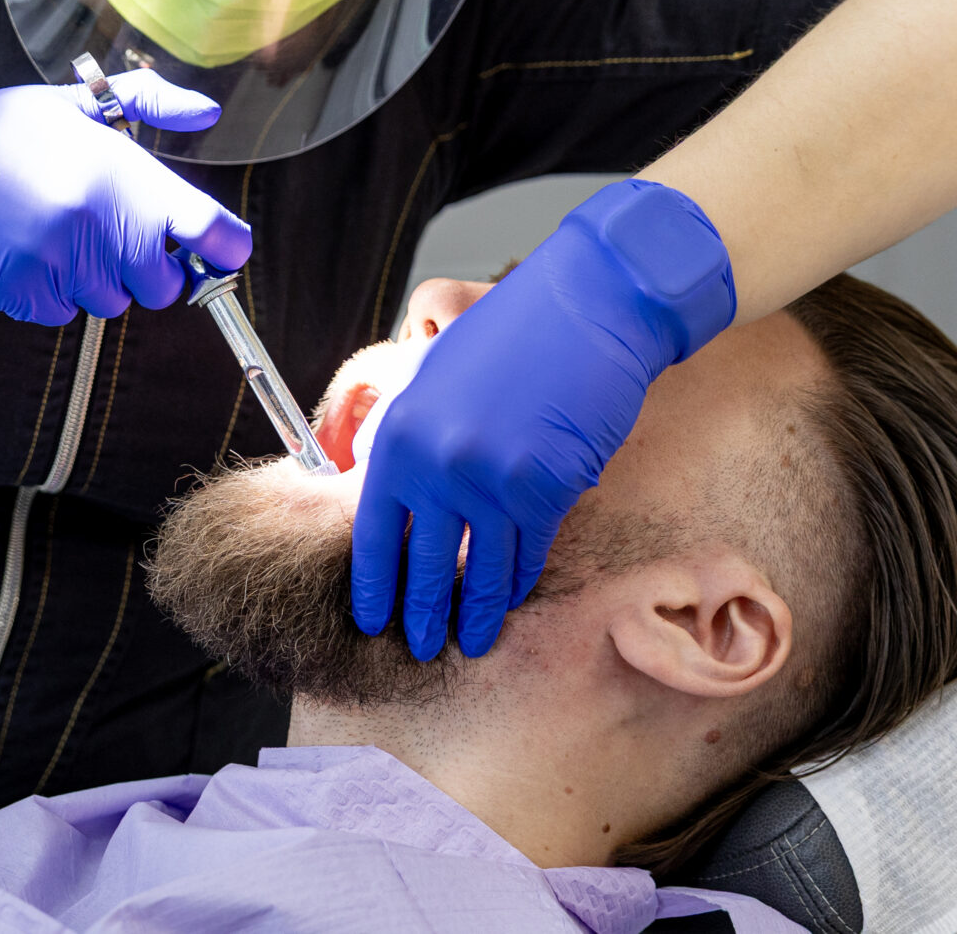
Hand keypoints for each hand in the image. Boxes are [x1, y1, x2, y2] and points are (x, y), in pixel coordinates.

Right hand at [0, 74, 250, 323]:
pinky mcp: (20, 291)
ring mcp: (57, 260)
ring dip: (92, 279)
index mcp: (120, 169)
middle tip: (106, 232)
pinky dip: (47, 294)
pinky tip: (21, 251)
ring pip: (111, 301)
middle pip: (164, 285)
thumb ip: (149, 103)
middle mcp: (96, 219)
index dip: (225, 248)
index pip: (208, 230)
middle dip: (145, 267)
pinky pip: (62, 314)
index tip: (221, 251)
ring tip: (51, 232)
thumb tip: (209, 110)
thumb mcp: (73, 103)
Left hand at [350, 180, 735, 658]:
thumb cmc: (509, 336)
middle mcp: (437, 465)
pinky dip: (519, 580)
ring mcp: (491, 481)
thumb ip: (406, 433)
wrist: (584, 309)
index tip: (372, 619)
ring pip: (481, 569)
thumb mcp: (433, 377)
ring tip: (471, 642)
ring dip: (477, 613)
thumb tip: (381, 485)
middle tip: (421, 648)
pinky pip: (528, 552)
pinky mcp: (545, 490)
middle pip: (424, 563)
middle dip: (423, 614)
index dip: (374, 585)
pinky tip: (512, 599)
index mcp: (399, 435)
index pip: (374, 532)